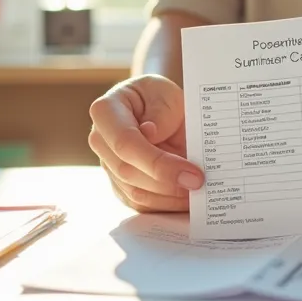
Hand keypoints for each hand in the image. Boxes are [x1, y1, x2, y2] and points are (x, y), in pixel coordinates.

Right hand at [88, 74, 204, 211]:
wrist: (156, 108)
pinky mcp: (120, 185)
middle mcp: (100, 141)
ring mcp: (107, 165)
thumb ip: (160, 113)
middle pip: (128, 172)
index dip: (159, 163)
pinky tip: (187, 199)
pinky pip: (141, 204)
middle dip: (168, 183)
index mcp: (105, 112)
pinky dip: (166, 205)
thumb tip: (150, 134)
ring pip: (135, 193)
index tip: (192, 173)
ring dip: (169, 198)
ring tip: (199, 193)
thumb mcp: (166, 94)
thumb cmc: (160, 98)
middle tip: (201, 184)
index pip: (126, 143)